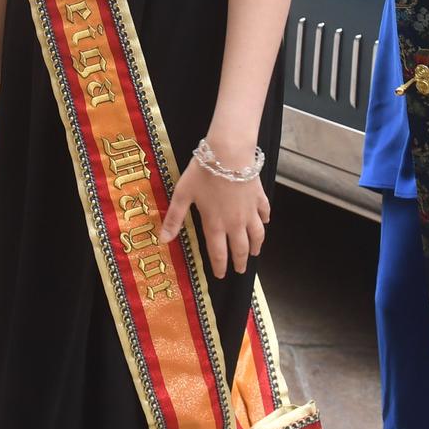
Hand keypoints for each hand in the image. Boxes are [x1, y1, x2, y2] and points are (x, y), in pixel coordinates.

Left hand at [160, 136, 270, 277]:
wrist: (229, 153)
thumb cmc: (203, 172)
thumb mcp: (183, 194)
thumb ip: (174, 218)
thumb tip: (163, 240)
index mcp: (215, 224)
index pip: (218, 253)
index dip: (220, 267)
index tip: (221, 276)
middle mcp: (235, 223)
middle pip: (240, 248)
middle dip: (240, 262)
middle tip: (241, 271)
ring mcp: (250, 211)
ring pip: (257, 234)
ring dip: (256, 246)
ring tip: (255, 252)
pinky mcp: (259, 197)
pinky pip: (265, 212)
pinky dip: (265, 220)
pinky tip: (265, 221)